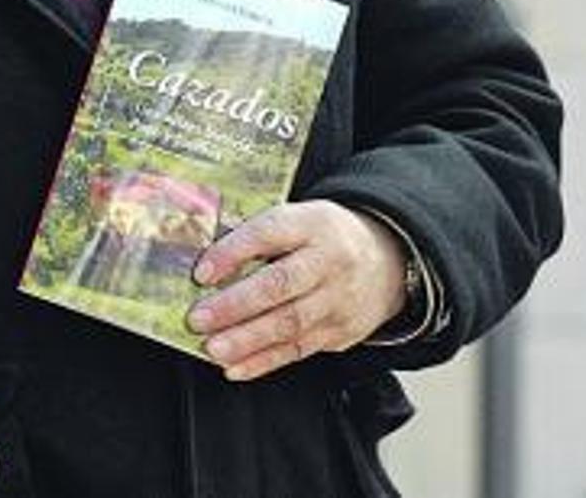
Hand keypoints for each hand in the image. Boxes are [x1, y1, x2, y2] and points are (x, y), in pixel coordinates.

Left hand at [186, 200, 406, 380]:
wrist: (387, 260)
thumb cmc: (322, 236)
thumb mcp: (299, 218)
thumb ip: (259, 234)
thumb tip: (205, 261)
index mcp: (312, 223)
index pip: (270, 233)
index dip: (234, 252)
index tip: (202, 272)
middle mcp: (329, 261)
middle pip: (280, 285)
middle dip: (236, 305)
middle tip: (198, 319)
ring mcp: (338, 300)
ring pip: (290, 323)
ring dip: (246, 340)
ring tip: (212, 348)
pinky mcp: (341, 332)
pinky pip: (298, 350)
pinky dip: (263, 361)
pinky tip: (235, 367)